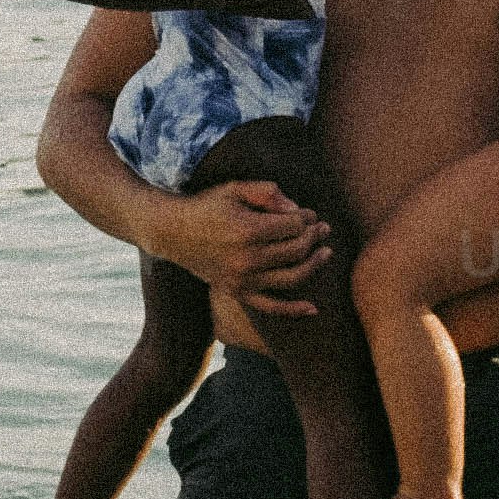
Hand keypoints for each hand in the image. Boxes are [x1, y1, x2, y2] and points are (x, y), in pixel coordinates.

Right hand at [169, 178, 330, 318]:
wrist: (172, 232)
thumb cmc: (207, 206)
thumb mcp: (234, 188)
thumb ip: (267, 193)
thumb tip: (298, 210)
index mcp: (248, 229)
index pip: (294, 226)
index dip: (307, 218)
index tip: (309, 214)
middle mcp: (247, 258)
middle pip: (297, 249)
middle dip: (315, 236)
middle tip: (323, 228)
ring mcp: (243, 279)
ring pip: (293, 276)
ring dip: (315, 264)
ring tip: (326, 252)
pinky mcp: (238, 292)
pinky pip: (271, 307)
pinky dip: (294, 310)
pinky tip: (313, 308)